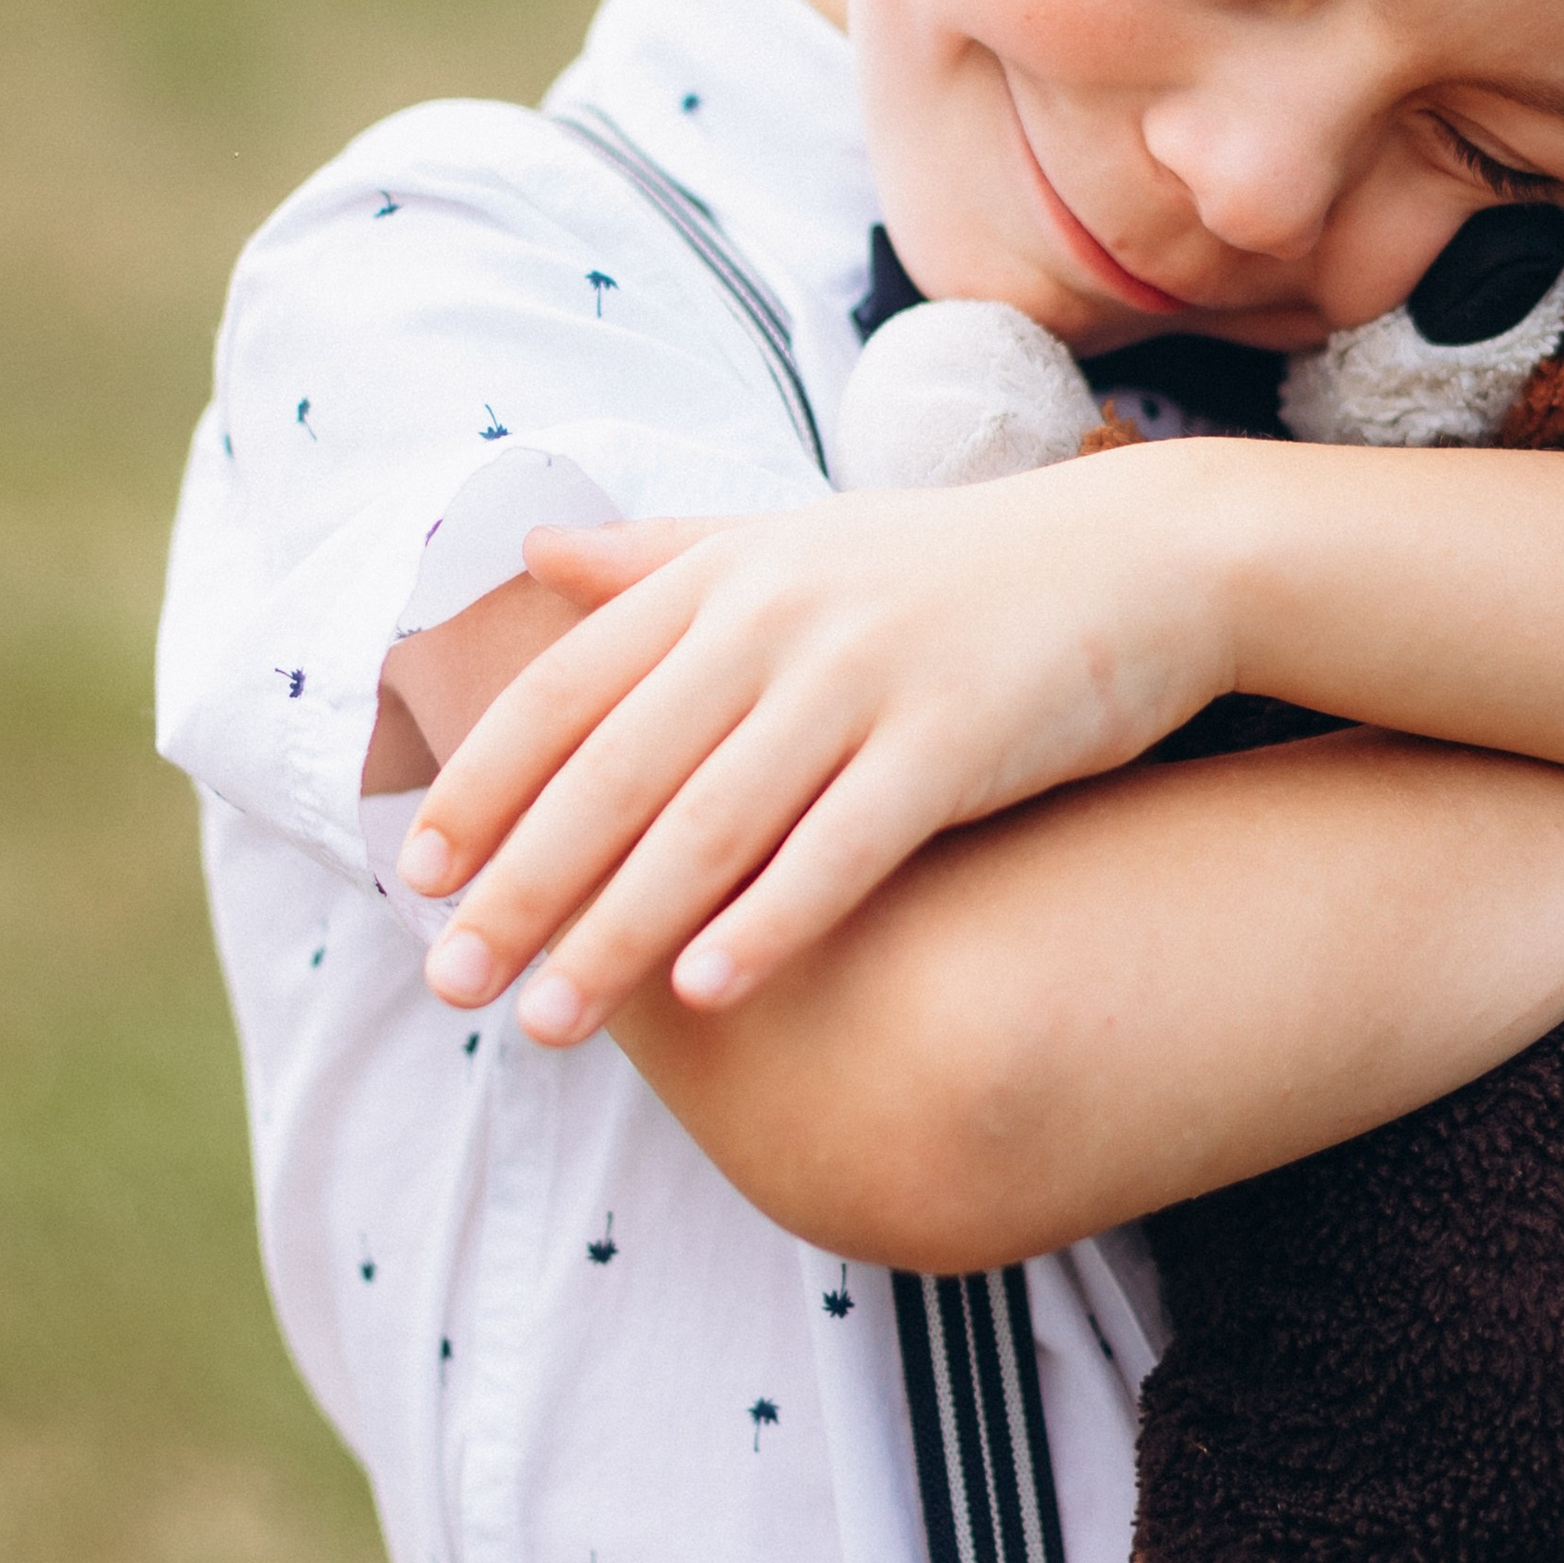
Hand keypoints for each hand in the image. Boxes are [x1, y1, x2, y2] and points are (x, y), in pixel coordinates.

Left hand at [403, 447, 1240, 1043]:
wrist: (1147, 557)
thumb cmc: (960, 568)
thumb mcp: (800, 540)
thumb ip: (664, 554)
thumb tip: (531, 550)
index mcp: (725, 575)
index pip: (567, 690)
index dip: (483, 786)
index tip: (416, 879)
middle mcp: (777, 619)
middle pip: (615, 769)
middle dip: (522, 884)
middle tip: (452, 985)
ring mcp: (866, 677)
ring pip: (709, 822)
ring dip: (618, 931)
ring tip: (551, 1023)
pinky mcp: (956, 739)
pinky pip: (842, 848)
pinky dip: (768, 921)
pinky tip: (707, 994)